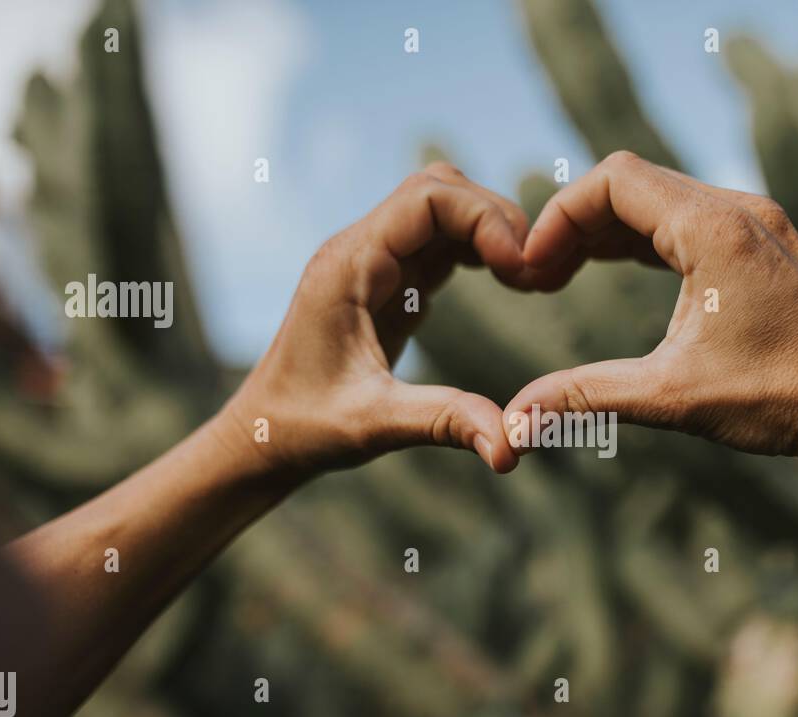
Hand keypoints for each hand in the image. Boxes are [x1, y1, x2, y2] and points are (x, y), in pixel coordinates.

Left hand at [223, 163, 529, 480]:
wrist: (262, 438)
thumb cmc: (303, 427)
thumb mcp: (374, 425)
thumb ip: (444, 422)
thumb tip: (512, 446)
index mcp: (348, 265)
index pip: (427, 197)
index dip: (485, 219)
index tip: (522, 269)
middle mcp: (359, 251)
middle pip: (440, 189)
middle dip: (495, 219)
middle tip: (535, 274)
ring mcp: (373, 264)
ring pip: (442, 210)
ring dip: (489, 232)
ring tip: (527, 278)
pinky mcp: (386, 285)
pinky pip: (438, 243)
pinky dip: (478, 251)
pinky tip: (506, 283)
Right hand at [506, 151, 797, 465]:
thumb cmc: (779, 399)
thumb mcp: (671, 397)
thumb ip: (585, 396)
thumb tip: (514, 423)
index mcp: (714, 229)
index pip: (611, 183)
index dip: (557, 219)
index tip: (529, 271)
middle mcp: (739, 209)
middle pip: (631, 183)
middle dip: (574, 224)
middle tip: (538, 279)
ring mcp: (758, 222)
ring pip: (660, 198)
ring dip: (606, 230)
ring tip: (563, 277)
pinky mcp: (766, 242)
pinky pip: (688, 217)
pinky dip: (644, 237)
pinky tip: (616, 270)